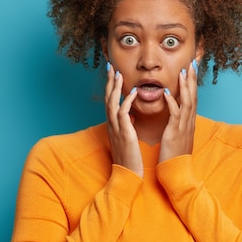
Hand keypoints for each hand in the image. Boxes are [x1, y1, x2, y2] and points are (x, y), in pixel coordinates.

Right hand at [104, 62, 143, 177]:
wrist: (128, 175)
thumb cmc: (130, 158)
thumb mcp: (127, 138)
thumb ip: (126, 125)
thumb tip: (130, 116)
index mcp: (113, 124)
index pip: (110, 101)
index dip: (111, 86)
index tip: (113, 73)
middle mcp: (112, 124)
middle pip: (107, 98)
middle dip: (109, 81)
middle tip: (110, 66)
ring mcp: (116, 129)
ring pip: (112, 103)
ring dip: (115, 88)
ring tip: (118, 73)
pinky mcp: (124, 134)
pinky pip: (123, 114)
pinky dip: (127, 101)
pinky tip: (133, 92)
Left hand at [159, 59, 198, 162]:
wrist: (176, 172)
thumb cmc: (174, 155)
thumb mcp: (178, 135)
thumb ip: (178, 123)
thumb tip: (177, 114)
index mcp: (188, 121)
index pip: (192, 97)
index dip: (192, 82)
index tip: (191, 68)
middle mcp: (189, 122)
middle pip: (193, 95)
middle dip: (192, 78)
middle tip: (192, 62)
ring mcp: (183, 126)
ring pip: (187, 102)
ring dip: (185, 85)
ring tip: (183, 71)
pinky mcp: (175, 132)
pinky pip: (174, 114)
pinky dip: (171, 102)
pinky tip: (166, 92)